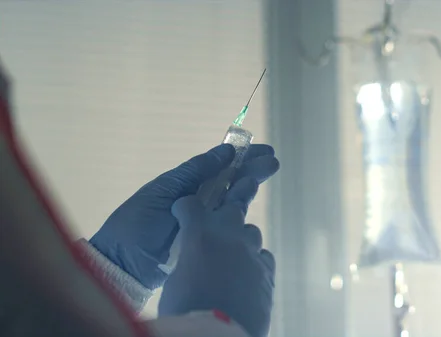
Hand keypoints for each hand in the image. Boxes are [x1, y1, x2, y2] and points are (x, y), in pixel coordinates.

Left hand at [89, 143, 278, 289]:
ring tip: (269, 172)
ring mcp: (205, 223)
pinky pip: (229, 226)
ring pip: (233, 201)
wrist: (122, 264)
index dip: (241, 158)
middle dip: (252, 170)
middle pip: (230, 183)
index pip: (219, 167)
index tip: (263, 150)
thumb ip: (194, 172)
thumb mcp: (165, 191)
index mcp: (186, 186)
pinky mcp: (209, 242)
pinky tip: (254, 204)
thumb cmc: (138, 224)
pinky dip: (242, 215)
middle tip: (274, 161)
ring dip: (251, 186)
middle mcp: (199, 203)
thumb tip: (226, 151)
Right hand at [159, 177, 274, 336]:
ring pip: (251, 232)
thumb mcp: (176, 279)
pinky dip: (255, 262)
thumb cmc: (187, 308)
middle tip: (225, 210)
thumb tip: (196, 260)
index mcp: (199, 233)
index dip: (185, 207)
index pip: (190, 204)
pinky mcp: (267, 272)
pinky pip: (263, 257)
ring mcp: (251, 252)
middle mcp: (228, 235)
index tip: (183, 211)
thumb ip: (188, 259)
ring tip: (233, 253)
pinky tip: (248, 273)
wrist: (218, 335)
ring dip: (241, 239)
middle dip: (228, 206)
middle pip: (234, 206)